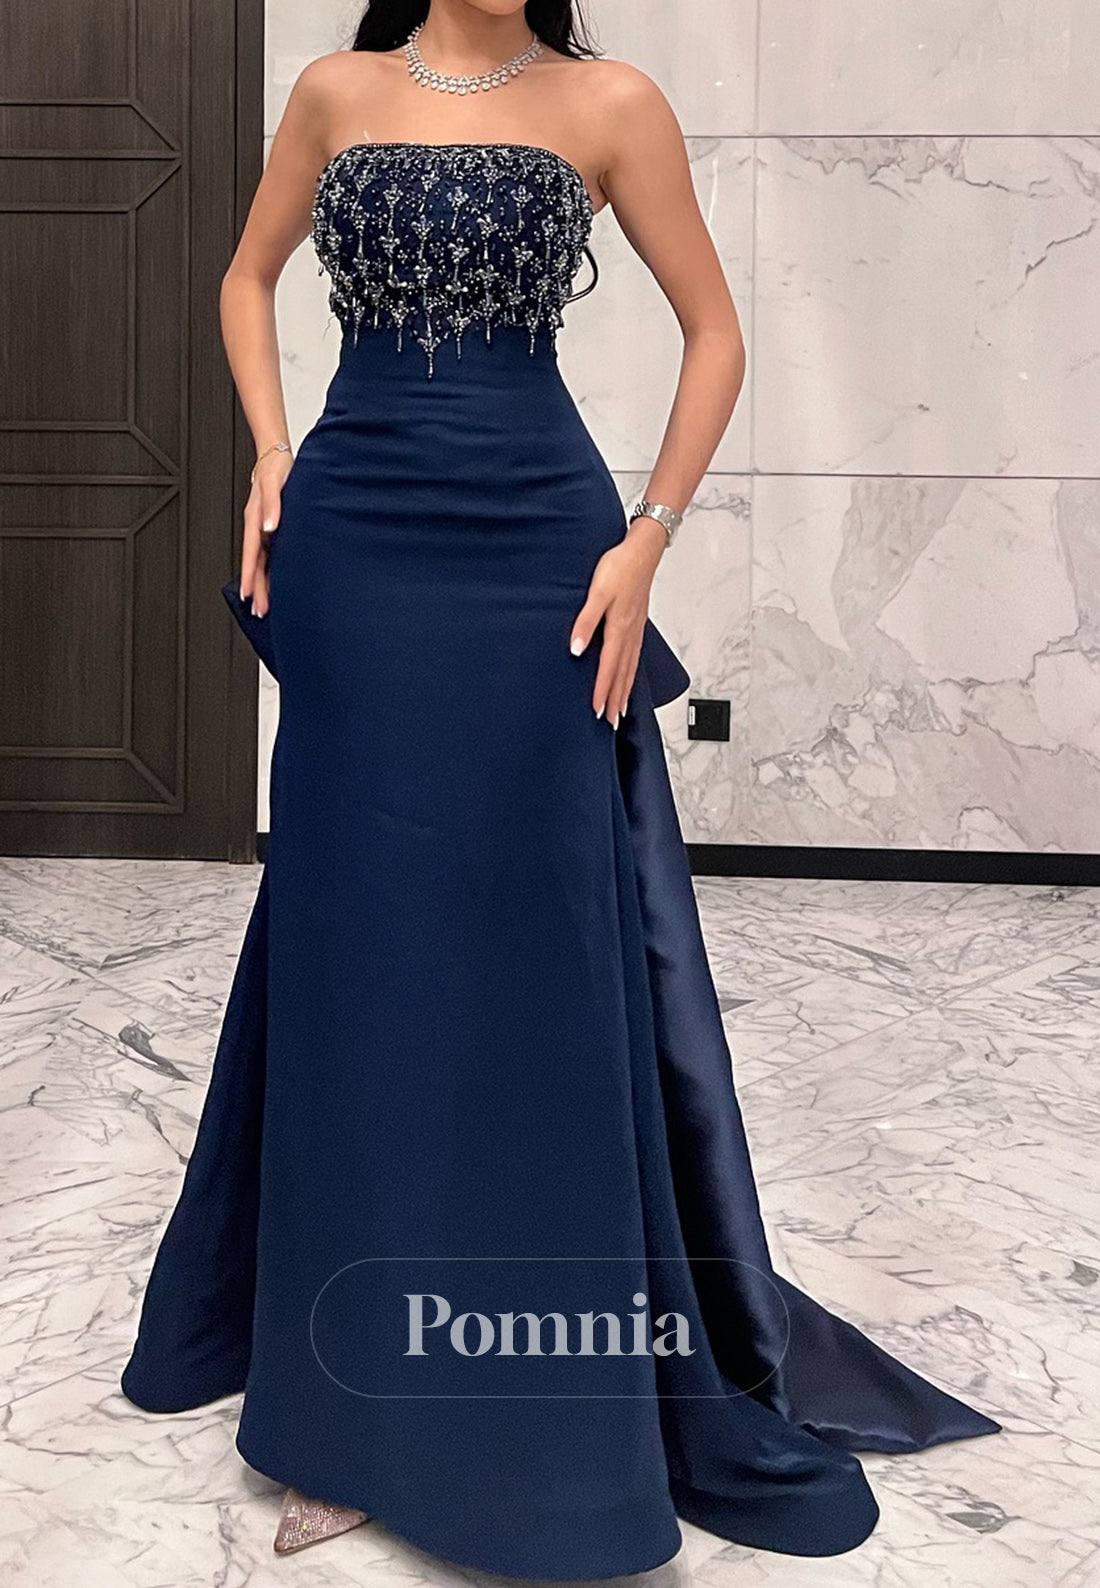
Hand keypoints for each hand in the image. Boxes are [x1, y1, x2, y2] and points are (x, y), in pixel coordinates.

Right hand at [240, 447, 293, 616]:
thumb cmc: (275, 468)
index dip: (249, 577)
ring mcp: (264, 529)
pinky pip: (269, 554)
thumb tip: (269, 527)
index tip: (249, 596)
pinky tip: (275, 583)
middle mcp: (258, 528)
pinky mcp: (272, 528)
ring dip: (261, 583)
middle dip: (256, 589)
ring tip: (264, 604)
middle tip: (260, 611)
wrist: (276, 455)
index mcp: (255, 520)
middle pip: (254, 564)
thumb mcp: (275, 485)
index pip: (251, 555)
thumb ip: (272, 506)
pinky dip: (270, 570)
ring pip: (261, 562)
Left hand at [570, 515, 666, 726]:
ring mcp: (636, 630)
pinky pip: (635, 657)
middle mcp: (629, 634)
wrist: (643, 551)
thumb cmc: (620, 568)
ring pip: (630, 668)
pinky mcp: (637, 624)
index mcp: (619, 629)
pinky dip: (631, 674)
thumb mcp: (597, 593)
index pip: (608, 668)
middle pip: (622, 675)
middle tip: (611, 723)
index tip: (597, 711)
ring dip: (624, 691)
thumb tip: (576, 649)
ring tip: (621, 710)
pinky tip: (628, 678)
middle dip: (616, 700)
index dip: (602, 691)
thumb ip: (585, 622)